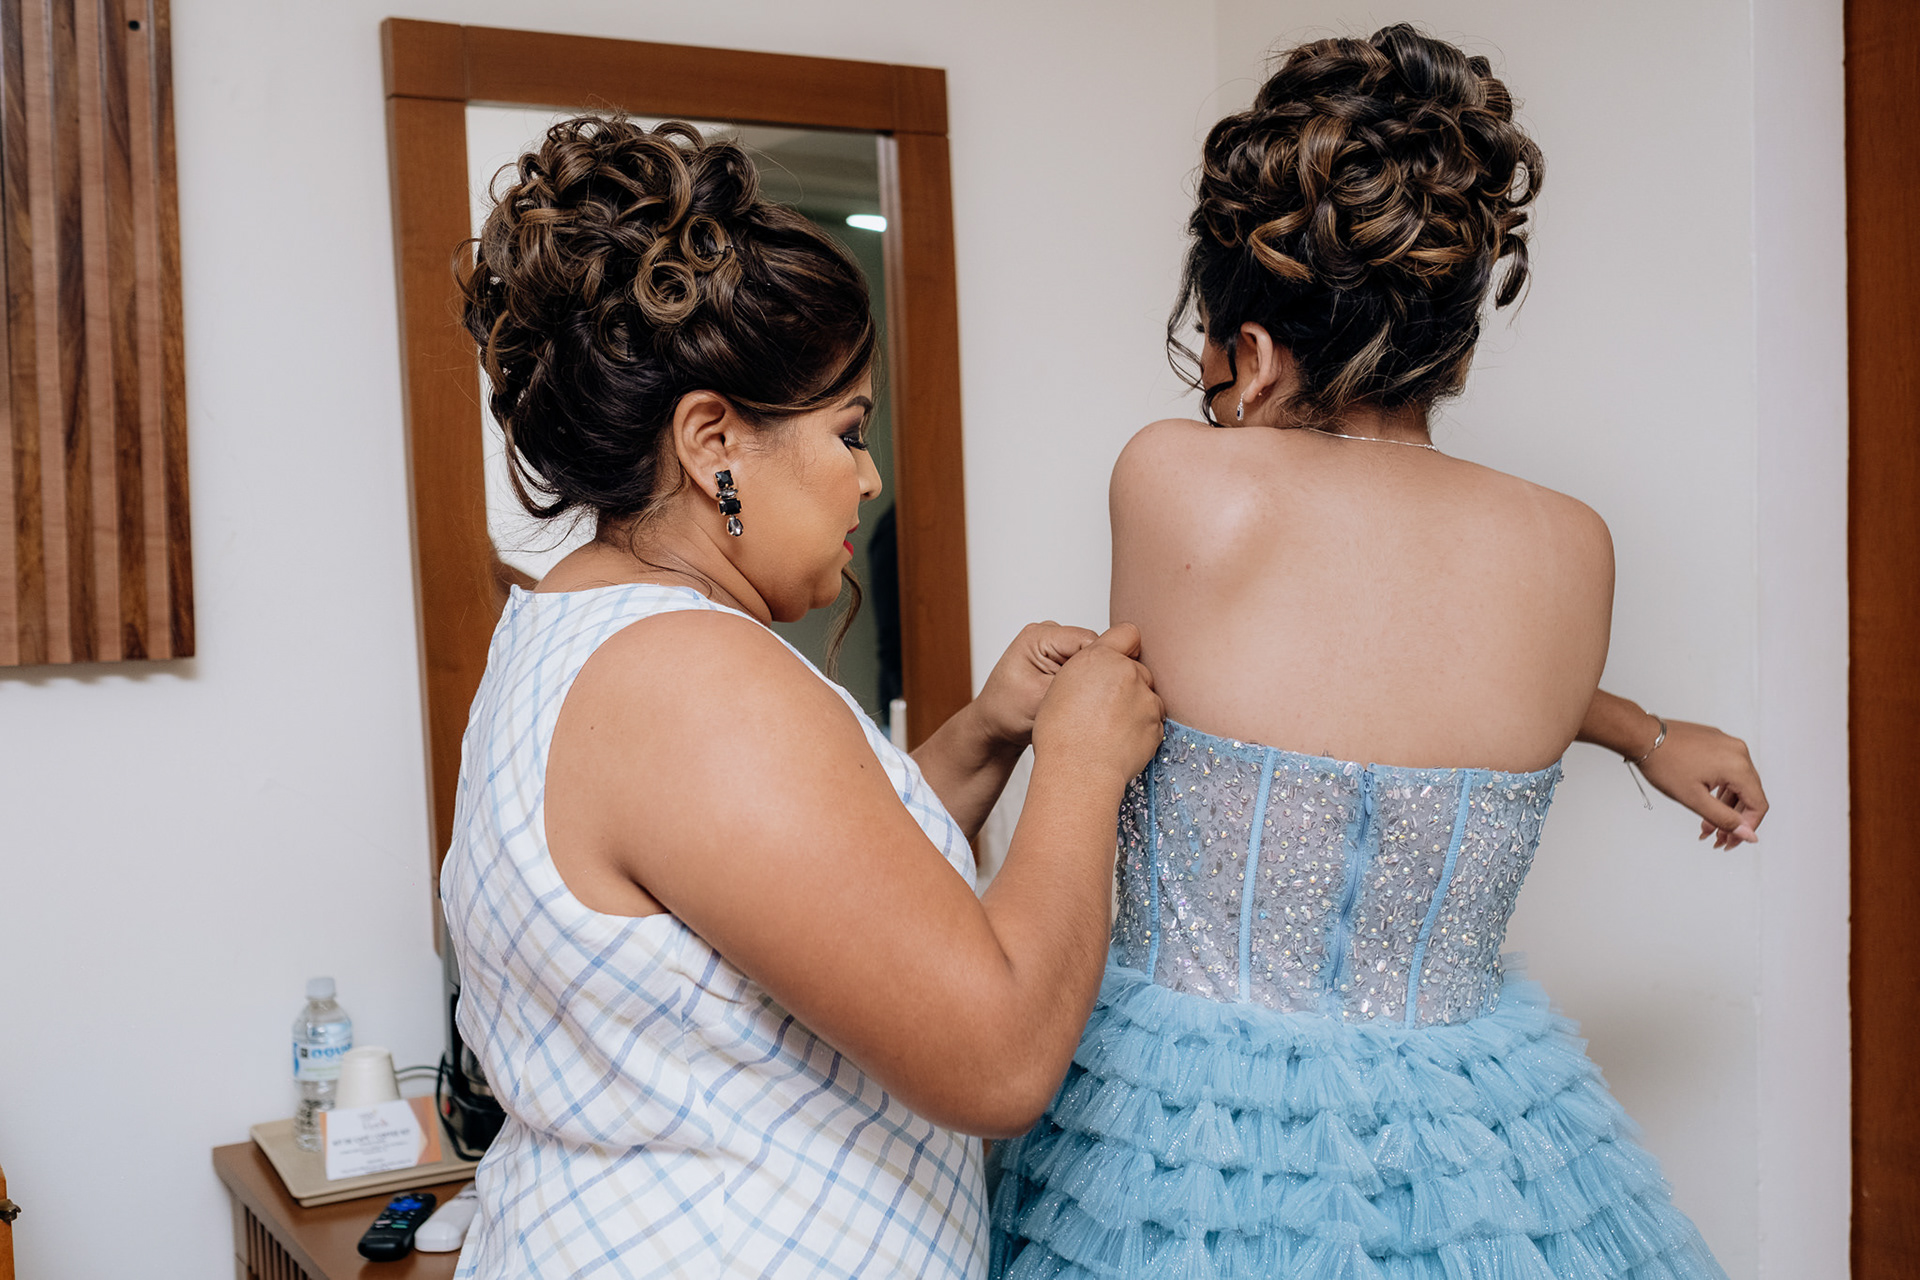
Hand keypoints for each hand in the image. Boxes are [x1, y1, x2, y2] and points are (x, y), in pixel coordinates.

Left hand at [970, 621, 1101, 752]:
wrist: (993, 726)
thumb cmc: (1005, 712)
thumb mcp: (1042, 697)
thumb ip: (1075, 683)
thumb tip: (1109, 676)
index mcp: (1039, 635)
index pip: (1090, 639)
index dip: (1105, 663)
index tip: (1106, 690)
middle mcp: (1048, 635)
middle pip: (1093, 647)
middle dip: (1098, 673)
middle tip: (1092, 701)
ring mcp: (1054, 648)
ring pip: (1092, 660)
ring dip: (1092, 680)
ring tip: (1081, 703)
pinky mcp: (1059, 661)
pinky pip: (1085, 669)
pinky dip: (1086, 685)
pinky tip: (1078, 701)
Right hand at [1032, 624, 1163, 784]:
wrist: (1078, 770)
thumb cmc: (1060, 734)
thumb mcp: (1061, 687)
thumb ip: (1087, 670)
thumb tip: (1099, 671)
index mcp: (1100, 658)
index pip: (1128, 633)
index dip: (1125, 646)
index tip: (1119, 661)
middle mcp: (1127, 672)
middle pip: (1138, 668)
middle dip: (1128, 682)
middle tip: (1106, 706)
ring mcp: (1145, 698)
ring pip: (1147, 695)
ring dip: (1136, 706)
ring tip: (1110, 728)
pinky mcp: (1157, 724)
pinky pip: (1153, 720)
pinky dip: (1141, 728)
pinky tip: (1120, 740)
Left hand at [1634, 718, 1768, 848]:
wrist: (1641, 736)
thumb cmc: (1662, 763)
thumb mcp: (1694, 799)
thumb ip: (1724, 819)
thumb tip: (1748, 835)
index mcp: (1738, 765)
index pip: (1758, 804)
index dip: (1747, 827)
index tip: (1731, 841)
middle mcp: (1738, 751)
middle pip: (1748, 795)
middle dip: (1733, 820)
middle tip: (1717, 838)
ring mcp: (1727, 745)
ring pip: (1736, 783)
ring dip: (1724, 807)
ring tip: (1706, 825)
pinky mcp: (1716, 742)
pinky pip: (1726, 770)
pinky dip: (1719, 789)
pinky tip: (1705, 802)